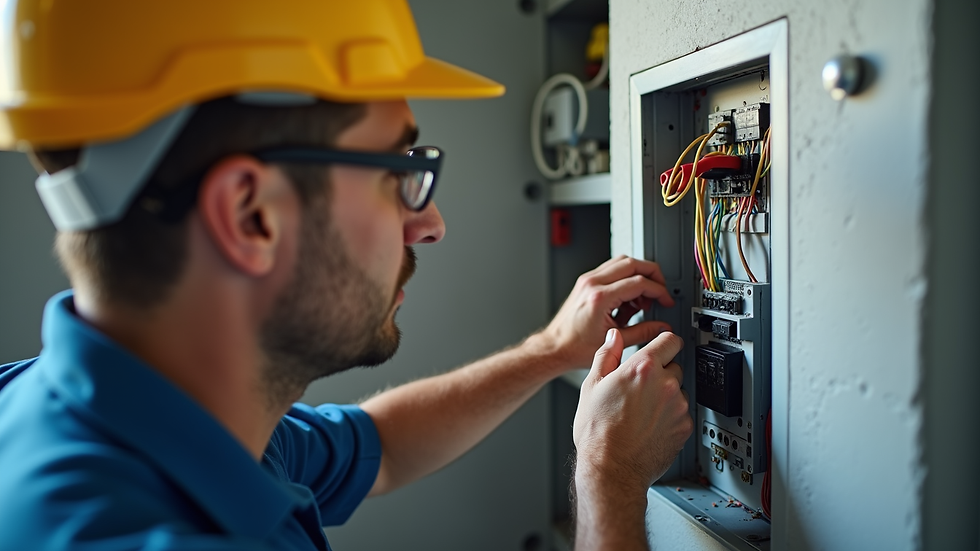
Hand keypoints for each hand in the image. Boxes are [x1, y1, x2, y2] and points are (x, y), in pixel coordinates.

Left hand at [539, 255, 675, 369]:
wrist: (555, 347)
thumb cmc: (575, 348)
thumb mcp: (615, 342)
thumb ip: (643, 332)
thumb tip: (662, 328)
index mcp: (600, 298)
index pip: (639, 282)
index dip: (659, 290)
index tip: (666, 300)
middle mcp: (592, 283)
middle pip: (632, 263)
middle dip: (653, 275)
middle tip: (660, 291)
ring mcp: (588, 280)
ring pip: (622, 261)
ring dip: (639, 274)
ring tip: (643, 298)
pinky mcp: (586, 281)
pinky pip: (611, 269)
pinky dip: (625, 277)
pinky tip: (628, 298)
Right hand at [572, 329, 692, 489]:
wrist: (612, 469)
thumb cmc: (598, 432)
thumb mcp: (592, 386)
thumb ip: (607, 355)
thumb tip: (614, 338)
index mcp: (642, 368)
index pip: (670, 340)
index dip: (664, 342)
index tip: (662, 347)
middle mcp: (665, 384)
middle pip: (674, 366)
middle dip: (660, 373)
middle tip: (640, 389)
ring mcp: (678, 406)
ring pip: (678, 391)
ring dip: (666, 396)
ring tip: (642, 412)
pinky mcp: (685, 427)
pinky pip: (682, 413)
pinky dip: (670, 417)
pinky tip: (650, 426)